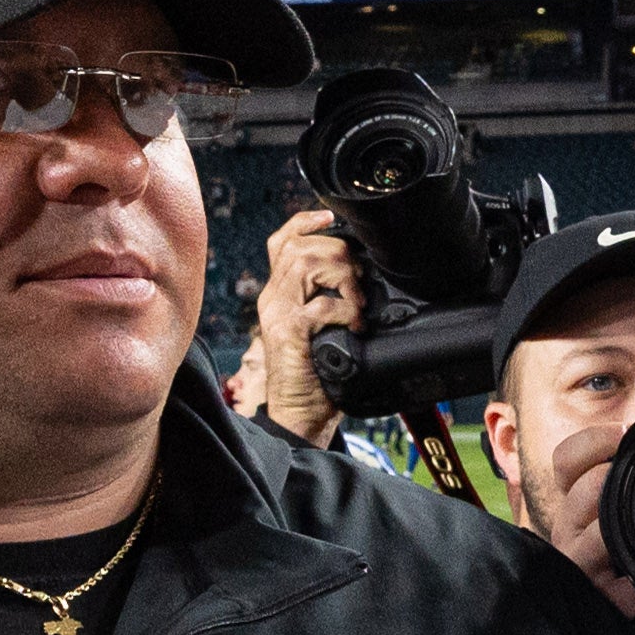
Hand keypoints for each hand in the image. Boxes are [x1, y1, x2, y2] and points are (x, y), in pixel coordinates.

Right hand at [252, 208, 358, 448]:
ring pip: (306, 265)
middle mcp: (273, 299)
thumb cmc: (315, 375)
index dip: (305, 222)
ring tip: (356, 303)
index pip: (282, 242)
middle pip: (300, 247)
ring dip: (342, 278)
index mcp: (278, 294)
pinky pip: (320, 305)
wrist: (298, 415)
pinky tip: (354, 326)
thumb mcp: (320, 328)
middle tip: (358, 280)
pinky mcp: (289, 334)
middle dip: (338, 253)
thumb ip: (327, 300)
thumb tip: (361, 276)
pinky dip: (345, 311)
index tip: (330, 219)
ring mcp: (278, 315)